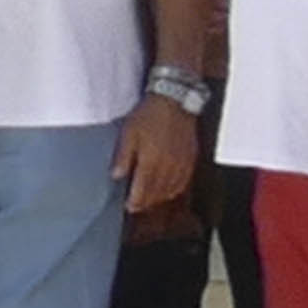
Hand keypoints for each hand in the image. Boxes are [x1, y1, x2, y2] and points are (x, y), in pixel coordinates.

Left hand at [112, 95, 200, 214]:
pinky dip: (174, 190)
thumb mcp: (128, 133)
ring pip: (170, 191)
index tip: (129, 206)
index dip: (135, 202)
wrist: (174, 101)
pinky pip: (183, 182)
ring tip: (150, 200)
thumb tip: (116, 175)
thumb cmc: (150, 114)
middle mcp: (168, 167)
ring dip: (159, 198)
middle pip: (156, 194)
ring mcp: (181, 165)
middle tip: (137, 206)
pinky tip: (167, 190)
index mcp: (151, 162)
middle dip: (146, 202)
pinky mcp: (190, 160)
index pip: (143, 191)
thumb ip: (123, 156)